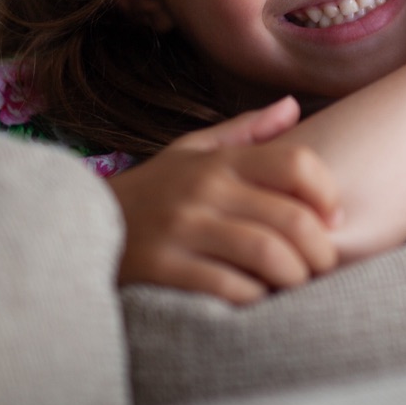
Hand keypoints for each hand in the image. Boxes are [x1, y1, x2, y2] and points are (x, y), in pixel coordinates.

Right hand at [107, 97, 341, 304]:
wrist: (71, 227)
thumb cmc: (149, 193)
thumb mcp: (190, 152)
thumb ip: (246, 132)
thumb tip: (294, 105)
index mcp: (218, 162)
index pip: (297, 164)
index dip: (328, 193)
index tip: (334, 218)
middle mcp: (203, 191)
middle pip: (292, 218)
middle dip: (321, 250)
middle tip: (323, 263)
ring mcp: (182, 230)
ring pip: (269, 256)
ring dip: (295, 277)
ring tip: (295, 283)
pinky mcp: (163, 270)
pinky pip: (232, 289)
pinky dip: (255, 298)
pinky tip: (256, 298)